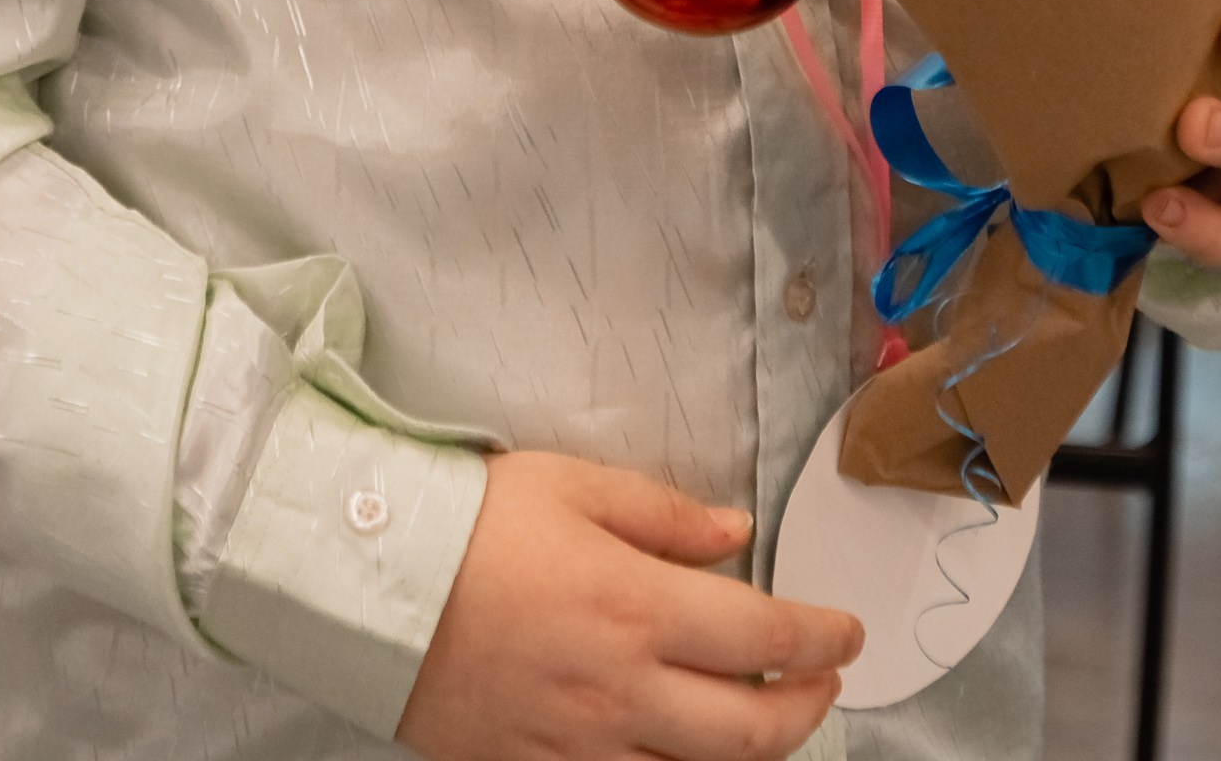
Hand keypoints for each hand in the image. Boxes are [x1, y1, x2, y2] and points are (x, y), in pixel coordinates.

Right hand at [397, 449, 861, 760]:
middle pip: (751, 732)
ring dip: (752, 755)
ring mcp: (582, 747)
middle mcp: (622, 691)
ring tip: (767, 719)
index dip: (822, 639)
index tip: (848, 633)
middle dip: (807, 708)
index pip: (765, 637)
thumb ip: (666, 515)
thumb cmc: (474, 523)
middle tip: (822, 679)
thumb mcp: (574, 485)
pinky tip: (688, 755)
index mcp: (637, 607)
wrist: (372, 586)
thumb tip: (737, 535)